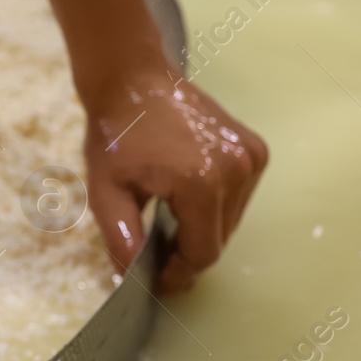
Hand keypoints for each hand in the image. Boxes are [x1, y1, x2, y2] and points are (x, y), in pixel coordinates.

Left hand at [82, 64, 268, 294]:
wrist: (135, 80)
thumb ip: (120, 238)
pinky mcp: (255, 150)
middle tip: (155, 253)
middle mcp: (237, 170)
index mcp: (203, 183)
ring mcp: (251, 158)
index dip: (178, 273)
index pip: (202, 253)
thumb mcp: (105, 191)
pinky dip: (214, 209)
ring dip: (201, 232)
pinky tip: (186, 199)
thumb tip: (132, 277)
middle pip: (218, 240)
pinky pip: (238, 200)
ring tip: (168, 222)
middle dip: (186, 253)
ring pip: (230, 223)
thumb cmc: (116, 134)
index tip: (155, 280)